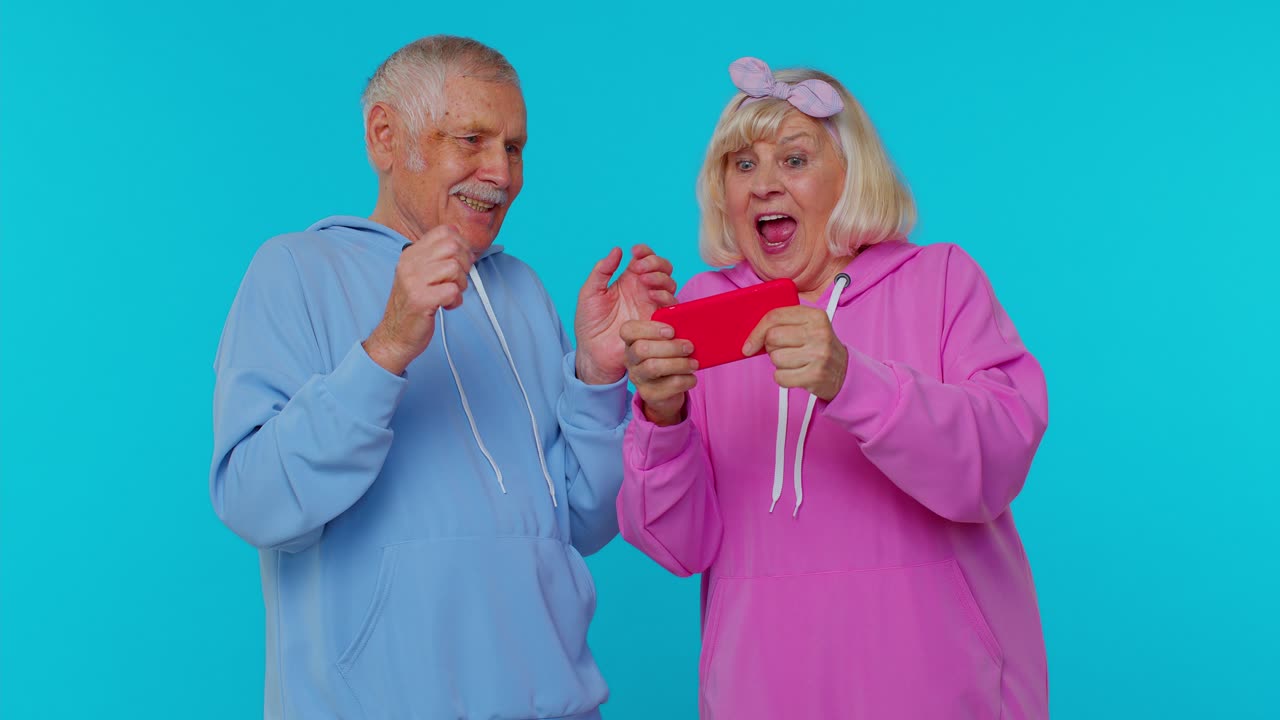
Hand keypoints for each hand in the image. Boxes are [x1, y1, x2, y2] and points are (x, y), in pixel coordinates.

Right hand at [364, 225, 473, 374]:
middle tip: (458, 280)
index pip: (444, 231)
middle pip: (453, 246)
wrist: (395, 336)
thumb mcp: (419, 274)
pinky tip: (447, 306)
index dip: (462, 245)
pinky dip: (456, 300)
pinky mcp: (421, 300)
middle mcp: (409, 264)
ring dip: (461, 284)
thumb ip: (436, 257)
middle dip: (464, 264)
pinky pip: (453, 290)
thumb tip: (461, 240)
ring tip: (451, 294)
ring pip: (455, 268)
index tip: (460, 262)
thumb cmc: (413, 306)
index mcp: (410, 254)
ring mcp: (413, 281)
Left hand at [575, 244, 676, 384]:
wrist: (593, 352)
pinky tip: (653, 296)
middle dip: (656, 263)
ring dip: (661, 278)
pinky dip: (666, 297)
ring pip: (670, 284)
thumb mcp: (589, 293)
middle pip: (663, 268)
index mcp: (628, 280)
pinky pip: (671, 306)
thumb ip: (602, 270)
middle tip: (640, 269)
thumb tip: (617, 250)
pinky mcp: (657, 322)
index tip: (635, 251)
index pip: (644, 258)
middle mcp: (643, 290)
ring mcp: (652, 305)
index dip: (644, 251)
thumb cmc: (589, 324)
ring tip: (645, 282)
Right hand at [621, 320, 696, 424]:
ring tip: (694, 363)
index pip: (628, 330)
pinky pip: (668, 386)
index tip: (671, 331)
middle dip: (670, 347)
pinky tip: (692, 377)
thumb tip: (675, 303)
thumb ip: (669, 317)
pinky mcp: (649, 394)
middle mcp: (630, 359)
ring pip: (653, 367)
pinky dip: (685, 380)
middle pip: (641, 349)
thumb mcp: (667, 335)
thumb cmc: (669, 355)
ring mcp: (637, 378)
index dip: (650, 329)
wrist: (668, 390)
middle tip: (689, 347)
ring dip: (679, 364)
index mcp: (632, 340)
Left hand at [742, 306, 847, 400]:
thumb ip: (784, 323)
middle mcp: (819, 333)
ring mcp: (819, 354)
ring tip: (794, 362)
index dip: (756, 331)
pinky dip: (783, 378)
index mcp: (815, 315)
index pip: (774, 317)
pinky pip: (780, 377)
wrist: (845, 372)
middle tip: (784, 350)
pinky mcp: (815, 375)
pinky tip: (796, 374)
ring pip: (775, 358)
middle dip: (770, 347)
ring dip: (779, 364)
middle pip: (772, 338)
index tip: (749, 344)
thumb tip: (751, 335)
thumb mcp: (808, 326)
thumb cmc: (818, 347)